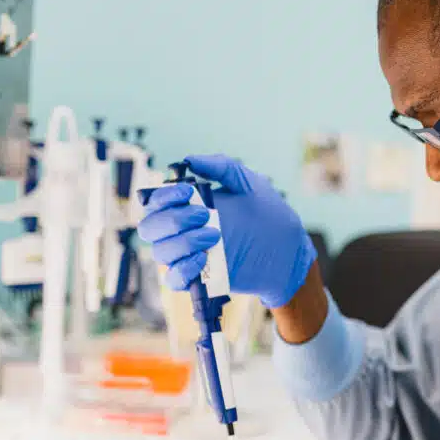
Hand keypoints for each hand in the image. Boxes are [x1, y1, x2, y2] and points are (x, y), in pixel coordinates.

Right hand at [136, 154, 315, 307]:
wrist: (289, 249)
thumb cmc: (268, 212)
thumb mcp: (248, 183)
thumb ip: (221, 167)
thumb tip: (189, 160)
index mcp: (187, 206)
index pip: (155, 203)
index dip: (164, 197)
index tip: (187, 193)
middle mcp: (182, 231)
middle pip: (150, 228)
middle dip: (172, 220)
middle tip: (204, 215)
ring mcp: (189, 254)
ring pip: (161, 252)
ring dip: (182, 243)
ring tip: (214, 236)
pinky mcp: (201, 277)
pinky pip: (174, 280)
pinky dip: (182, 270)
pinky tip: (202, 259)